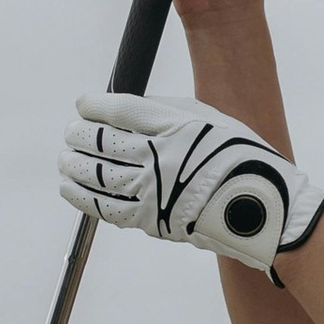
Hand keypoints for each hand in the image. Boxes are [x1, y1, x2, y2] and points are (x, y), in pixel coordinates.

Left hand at [58, 91, 323, 276]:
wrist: (258, 208)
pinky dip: (82, 196)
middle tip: (71, 131)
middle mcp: (159, 158)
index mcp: (176, 127)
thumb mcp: (209, 118)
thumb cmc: (237, 157)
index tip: (82, 104)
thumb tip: (124, 109)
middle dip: (79, 134)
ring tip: (65, 158)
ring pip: (97, 175)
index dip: (94, 106)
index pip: (120, 111)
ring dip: (74, 164)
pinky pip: (106, 207)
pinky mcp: (150, 220)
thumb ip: (168, 109)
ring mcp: (152, 191)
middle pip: (102, 142)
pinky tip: (69, 187)